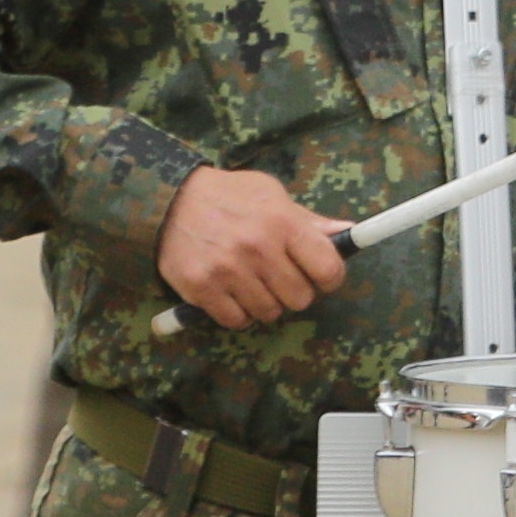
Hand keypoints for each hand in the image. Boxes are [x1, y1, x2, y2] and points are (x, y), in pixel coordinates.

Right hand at [154, 166, 346, 330]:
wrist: (167, 199)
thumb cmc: (226, 196)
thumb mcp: (269, 195)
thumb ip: (307, 220)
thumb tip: (347, 232)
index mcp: (281, 222)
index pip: (328, 269)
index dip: (329, 278)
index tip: (318, 277)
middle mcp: (257, 247)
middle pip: (300, 299)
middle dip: (292, 291)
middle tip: (276, 277)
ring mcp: (228, 270)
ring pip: (268, 313)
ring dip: (263, 303)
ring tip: (249, 281)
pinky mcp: (202, 288)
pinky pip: (236, 321)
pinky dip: (236, 312)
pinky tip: (229, 292)